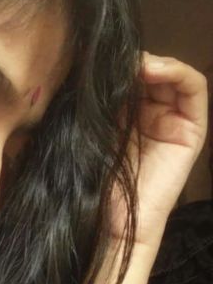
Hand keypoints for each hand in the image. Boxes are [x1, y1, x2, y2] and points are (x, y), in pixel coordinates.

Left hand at [110, 51, 208, 260]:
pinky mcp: (192, 130)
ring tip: (133, 64)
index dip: (116, 66)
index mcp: (125, 117)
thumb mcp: (90, 134)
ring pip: (171, 75)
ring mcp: (173, 122)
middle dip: (133, 63)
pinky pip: (194, 88)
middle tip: (115, 60)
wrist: (112, 223)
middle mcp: (151, 116)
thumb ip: (97, 103)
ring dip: (154, 63)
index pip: (127, 78)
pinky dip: (176, 71)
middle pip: (150, 73)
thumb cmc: (93, 184)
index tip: (97, 63)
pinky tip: (151, 70)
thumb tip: (94, 66)